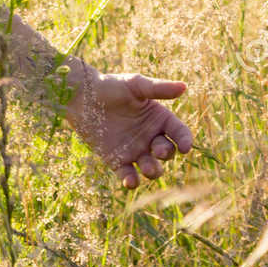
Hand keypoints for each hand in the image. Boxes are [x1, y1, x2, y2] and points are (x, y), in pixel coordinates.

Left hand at [64, 70, 194, 188]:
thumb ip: (158, 88)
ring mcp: (134, 150)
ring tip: (147, 168)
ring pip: (151, 167)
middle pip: (167, 152)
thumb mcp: (135, 84)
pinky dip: (131, 181)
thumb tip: (184, 87)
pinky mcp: (117, 160)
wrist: (81, 96)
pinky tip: (130, 182)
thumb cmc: (110, 86)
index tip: (185, 147)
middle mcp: (150, 137)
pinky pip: (128, 175)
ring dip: (153, 171)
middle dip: (166, 154)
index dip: (185, 140)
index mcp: (159, 119)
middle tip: (159, 151)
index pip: (179, 132)